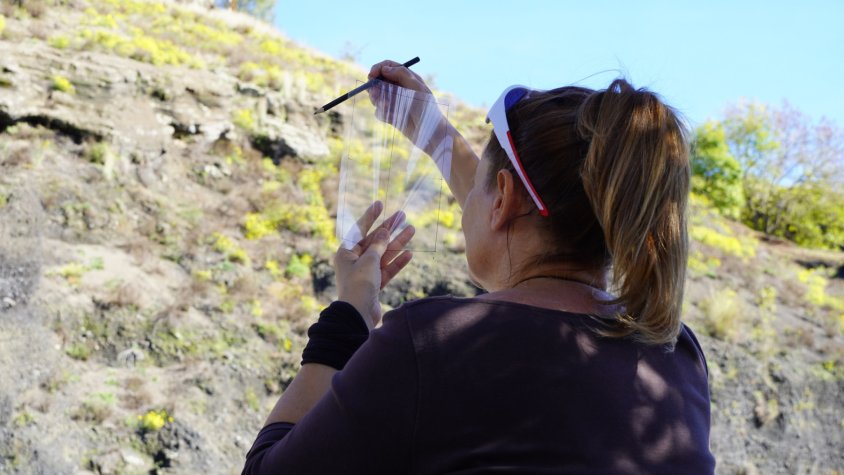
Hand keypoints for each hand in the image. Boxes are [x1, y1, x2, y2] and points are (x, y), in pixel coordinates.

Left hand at [334, 201, 414, 329]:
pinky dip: (397, 262)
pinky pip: (387, 270)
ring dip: (397, 243)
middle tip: (402, 215)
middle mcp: (354, 261)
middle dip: (388, 229)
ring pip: (384, 254)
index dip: (370, 216)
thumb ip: (378, 245)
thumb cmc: (359, 285)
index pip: (359, 230)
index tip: (380, 203)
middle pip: (374, 241)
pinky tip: (409, 253)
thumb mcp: (369, 260)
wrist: (358, 315)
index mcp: (346, 252)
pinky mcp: (374, 285)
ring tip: (411, 230)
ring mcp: (365, 273)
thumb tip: (384, 231)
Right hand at [367, 60, 448, 156]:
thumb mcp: (417, 87)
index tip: (371, 76)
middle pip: (378, 81)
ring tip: (388, 107)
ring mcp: (394, 101)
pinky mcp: (391, 115)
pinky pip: (379, 111)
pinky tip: (393, 118)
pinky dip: (383, 114)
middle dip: (374, 86)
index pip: (388, 66)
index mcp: (406, 78)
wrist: (430, 132)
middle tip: (374, 93)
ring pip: (377, 96)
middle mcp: (399, 87)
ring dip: (378, 100)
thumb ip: (402, 74)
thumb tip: (384, 69)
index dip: (377, 69)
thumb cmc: (427, 108)